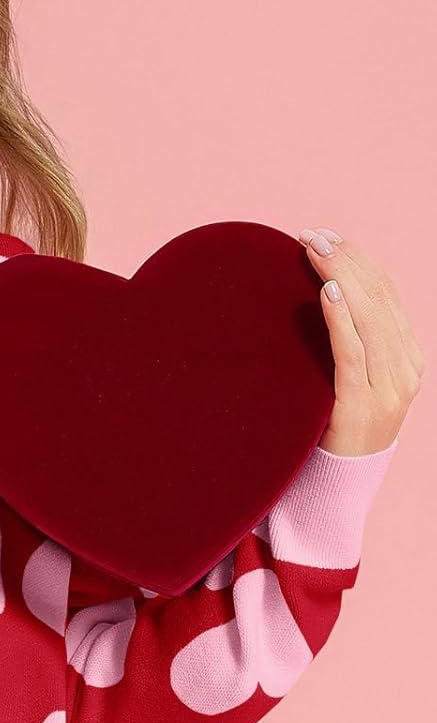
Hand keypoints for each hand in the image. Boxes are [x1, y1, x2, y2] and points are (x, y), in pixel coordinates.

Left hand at [299, 228, 423, 455]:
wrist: (337, 487)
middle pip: (380, 298)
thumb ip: (352, 344)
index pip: (387, 294)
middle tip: (313, 235)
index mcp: (408, 358)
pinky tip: (327, 294)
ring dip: (339, 277)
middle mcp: (406, 370)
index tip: (327, 237)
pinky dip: (341, 321)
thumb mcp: (352, 380)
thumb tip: (325, 293)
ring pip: (369, 318)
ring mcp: (388, 390)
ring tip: (314, 251)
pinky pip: (353, 355)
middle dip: (345, 260)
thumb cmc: (334, 429)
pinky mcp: (362, 407)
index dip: (359, 260)